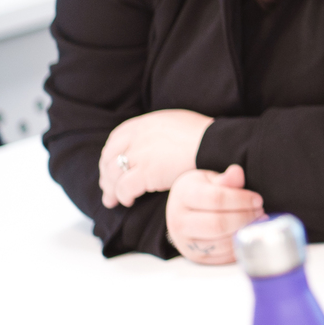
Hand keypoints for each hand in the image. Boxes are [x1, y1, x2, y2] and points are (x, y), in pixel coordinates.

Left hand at [100, 109, 214, 207]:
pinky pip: (124, 188)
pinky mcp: (146, 172)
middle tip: (107, 187)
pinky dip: (123, 196)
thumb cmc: (207, 136)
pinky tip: (128, 202)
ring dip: (111, 189)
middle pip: (110, 156)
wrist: (217, 145)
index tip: (110, 165)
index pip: (117, 137)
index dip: (110, 153)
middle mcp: (139, 136)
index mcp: (147, 122)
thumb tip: (157, 142)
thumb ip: (161, 131)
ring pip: (114, 174)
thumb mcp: (179, 123)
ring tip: (113, 200)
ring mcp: (141, 154)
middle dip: (106, 174)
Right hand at [165, 166, 264, 264]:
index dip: (241, 200)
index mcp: (184, 195)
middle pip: (218, 224)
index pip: (216, 199)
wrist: (182, 210)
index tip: (257, 199)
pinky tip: (247, 234)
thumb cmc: (200, 190)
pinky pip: (222, 257)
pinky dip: (238, 246)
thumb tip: (237, 172)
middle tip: (260, 212)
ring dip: (244, 233)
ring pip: (221, 243)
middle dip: (245, 218)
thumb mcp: (209, 178)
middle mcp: (180, 221)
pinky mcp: (196, 257)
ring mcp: (186, 242)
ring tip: (257, 222)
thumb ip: (226, 178)